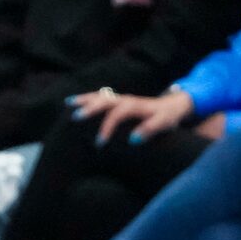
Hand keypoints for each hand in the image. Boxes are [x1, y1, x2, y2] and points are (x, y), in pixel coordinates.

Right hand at [71, 87, 194, 144]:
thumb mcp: (163, 124)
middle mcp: (125, 100)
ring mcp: (120, 98)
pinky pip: (99, 97)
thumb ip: (150, 130)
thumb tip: (134, 140)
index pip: (117, 114)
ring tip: (68, 105)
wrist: (172, 106)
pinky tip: (71, 102)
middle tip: (75, 119)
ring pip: (99, 97)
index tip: (99, 143)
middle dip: (90, 109)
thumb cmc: (167, 117)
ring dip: (84, 100)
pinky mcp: (117, 100)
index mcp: (135, 106)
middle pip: (104, 101)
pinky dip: (86, 98)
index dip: (108, 127)